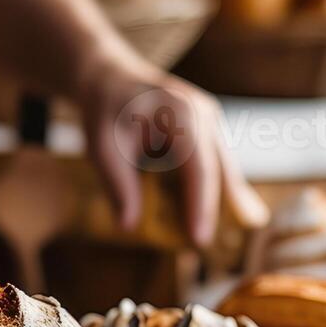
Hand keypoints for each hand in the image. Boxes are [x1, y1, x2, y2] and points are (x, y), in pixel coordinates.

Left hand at [77, 57, 266, 246]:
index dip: (201, 206)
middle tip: (203, 246)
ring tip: (209, 236)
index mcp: (181, 113)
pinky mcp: (208, 131)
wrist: (110, 80)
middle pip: (220, 171)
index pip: (199, 168)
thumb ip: (117, 185)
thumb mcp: (102, 146)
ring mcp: (210, 121)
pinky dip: (213, 192)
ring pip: (224, 170)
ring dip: (220, 204)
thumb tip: (128, 226)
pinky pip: (216, 166)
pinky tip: (214, 218)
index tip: (198, 239)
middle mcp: (204, 114)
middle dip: (216, 211)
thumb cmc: (105, 111)